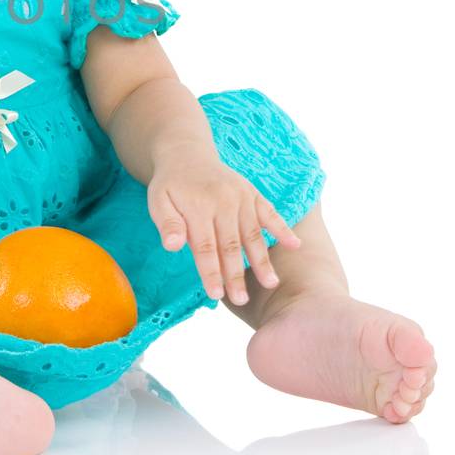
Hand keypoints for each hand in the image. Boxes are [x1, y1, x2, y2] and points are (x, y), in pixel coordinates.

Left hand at [147, 155, 301, 305]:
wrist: (187, 155)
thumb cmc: (171, 186)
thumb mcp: (158, 201)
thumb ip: (166, 223)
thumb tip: (172, 246)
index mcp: (198, 206)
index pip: (205, 246)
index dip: (211, 272)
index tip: (216, 295)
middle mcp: (223, 201)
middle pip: (231, 244)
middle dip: (237, 274)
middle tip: (241, 300)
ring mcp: (241, 196)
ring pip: (253, 233)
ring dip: (262, 260)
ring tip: (271, 284)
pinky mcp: (253, 194)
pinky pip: (270, 212)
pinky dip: (284, 229)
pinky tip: (296, 246)